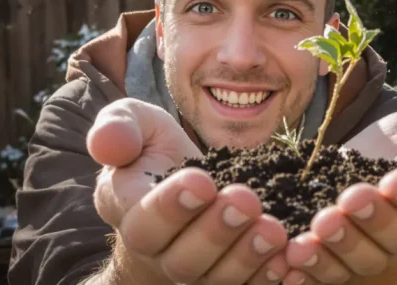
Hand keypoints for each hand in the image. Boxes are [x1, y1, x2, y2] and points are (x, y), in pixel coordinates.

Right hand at [87, 98, 288, 284]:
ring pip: (217, 279)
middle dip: (216, 231)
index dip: (171, 207)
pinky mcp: (227, 277)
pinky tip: (290, 258)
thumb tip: (107, 142)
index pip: (143, 222)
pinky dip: (268, 276)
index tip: (202, 181)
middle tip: (246, 201)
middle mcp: (159, 252)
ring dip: (247, 257)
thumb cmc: (155, 153)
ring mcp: (195, 272)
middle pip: (183, 259)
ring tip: (274, 230)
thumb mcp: (136, 126)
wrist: (182, 191)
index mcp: (129, 212)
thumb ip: (119, 127)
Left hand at [282, 102, 396, 284]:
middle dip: (373, 220)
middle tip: (348, 200)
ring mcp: (371, 255)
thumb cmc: (391, 148)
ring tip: (317, 227)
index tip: (393, 180)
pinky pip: (326, 275)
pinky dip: (310, 271)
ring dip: (339, 247)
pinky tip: (291, 260)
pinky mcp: (337, 266)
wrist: (348, 169)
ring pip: (360, 260)